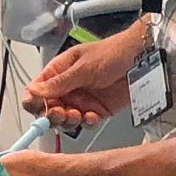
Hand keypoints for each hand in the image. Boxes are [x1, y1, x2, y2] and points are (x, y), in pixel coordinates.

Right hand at [22, 27, 143, 129]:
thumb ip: (59, 83)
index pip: (36, 90)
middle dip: (51, 114)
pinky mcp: (97, 110)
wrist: (142, 59)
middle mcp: (68, 87)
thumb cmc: (113, 52)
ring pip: (65, 119)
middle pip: (47, 108)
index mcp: (59, 71)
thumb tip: (34, 92)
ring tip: (77, 115)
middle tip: (60, 113)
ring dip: (68, 120)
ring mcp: (82, 99)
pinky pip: (85, 122)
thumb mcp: (83, 67)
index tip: (36, 107)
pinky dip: (86, 122)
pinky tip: (92, 116)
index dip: (33, 101)